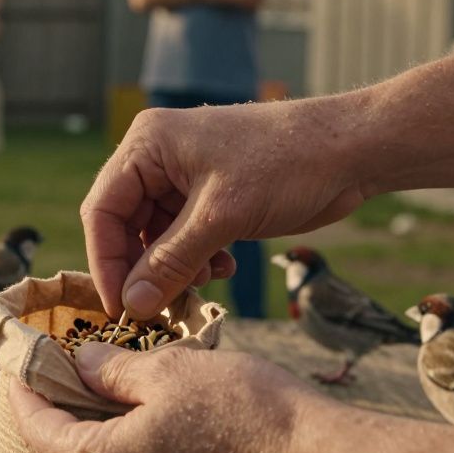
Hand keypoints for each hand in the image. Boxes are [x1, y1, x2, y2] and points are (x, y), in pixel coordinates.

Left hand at [9, 342, 323, 452]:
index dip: (25, 390)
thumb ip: (111, 369)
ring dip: (76, 438)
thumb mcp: (167, 370)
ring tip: (84, 392)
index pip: (37, 428)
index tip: (19, 361)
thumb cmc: (244, 411)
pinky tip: (124, 420)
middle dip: (45, 416)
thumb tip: (80, 362)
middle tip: (48, 375)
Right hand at [81, 98, 366, 318]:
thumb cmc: (286, 165)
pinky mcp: (210, 197)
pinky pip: (183, 238)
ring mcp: (184, 177)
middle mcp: (158, 157)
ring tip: (201, 282)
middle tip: (157, 307)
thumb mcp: (221, 217)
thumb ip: (170, 262)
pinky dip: (195, 260)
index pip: (103, 209)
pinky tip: (222, 268)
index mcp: (148, 145)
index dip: (105, 261)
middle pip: (125, 225)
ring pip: (155, 237)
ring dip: (173, 267)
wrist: (351, 152)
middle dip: (143, 267)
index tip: (119, 307)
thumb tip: (131, 305)